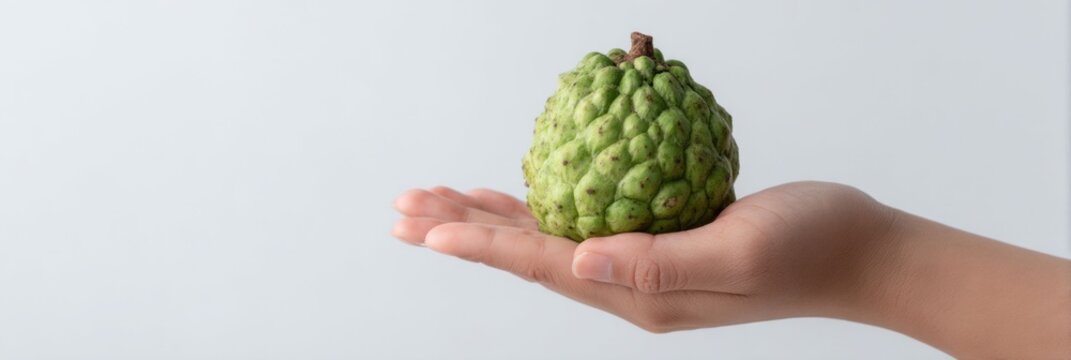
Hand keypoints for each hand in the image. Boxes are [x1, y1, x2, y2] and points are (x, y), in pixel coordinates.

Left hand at [391, 181, 897, 331]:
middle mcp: (631, 285)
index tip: (422, 229)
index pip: (544, 266)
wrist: (859, 253)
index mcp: (642, 293)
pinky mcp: (657, 243)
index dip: (480, 244)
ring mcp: (642, 267)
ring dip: (489, 221)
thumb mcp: (741, 252)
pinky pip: (581, 225)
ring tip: (435, 203)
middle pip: (528, 255)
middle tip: (403, 208)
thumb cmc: (812, 246)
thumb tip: (581, 260)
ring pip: (545, 240)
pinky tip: (514, 197)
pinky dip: (538, 210)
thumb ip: (661, 262)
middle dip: (463, 231)